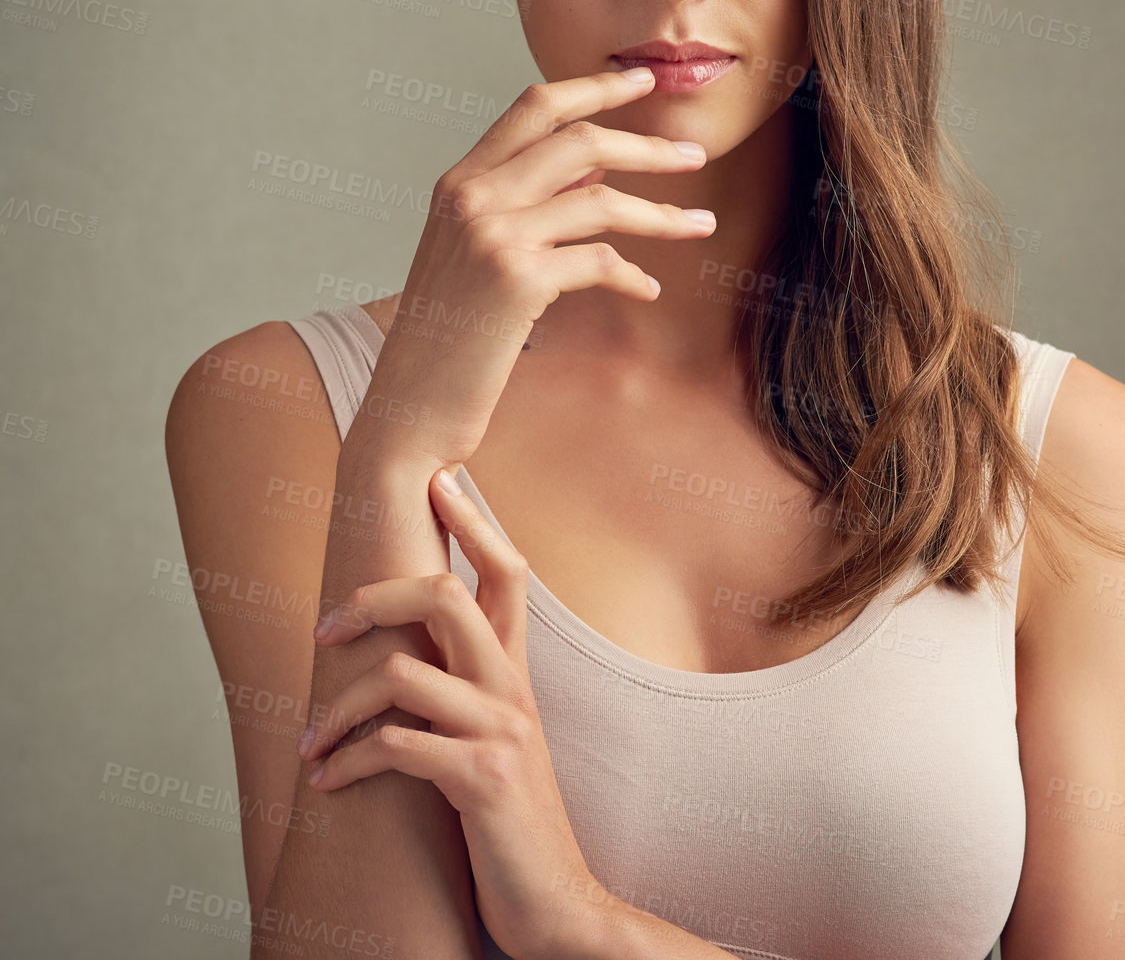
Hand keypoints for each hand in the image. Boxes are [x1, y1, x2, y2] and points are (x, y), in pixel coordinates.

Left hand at [297, 469, 604, 959]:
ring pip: (401, 673)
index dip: (476, 519)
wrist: (557, 903)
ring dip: (336, 709)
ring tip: (308, 744)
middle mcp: (513, 688)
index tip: (441, 478)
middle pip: (445, 594)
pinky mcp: (481, 780)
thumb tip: (412, 656)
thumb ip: (469, 693)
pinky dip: (348, 761)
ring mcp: (500, 731)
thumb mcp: (497, 742)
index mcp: (516, 673)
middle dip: (372, 596)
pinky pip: (397, 746)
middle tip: (325, 628)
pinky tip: (328, 784)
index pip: (508, 571)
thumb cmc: (511, 821)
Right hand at [342, 65, 717, 480]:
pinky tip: (646, 290)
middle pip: (580, 142)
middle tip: (696, 154)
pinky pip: (599, 261)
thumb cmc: (449, 337)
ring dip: (662, 214)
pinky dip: (631, 275)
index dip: (595, 87)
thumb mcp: (474, 254)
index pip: (534, 107)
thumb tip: (593, 168)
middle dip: (647, 146)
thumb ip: (523, 203)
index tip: (643, 81)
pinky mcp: (516, 280)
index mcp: (459, 182)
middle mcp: (471, 197)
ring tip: (703, 226)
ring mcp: (492, 235)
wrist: (408, 408)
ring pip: (601, 200)